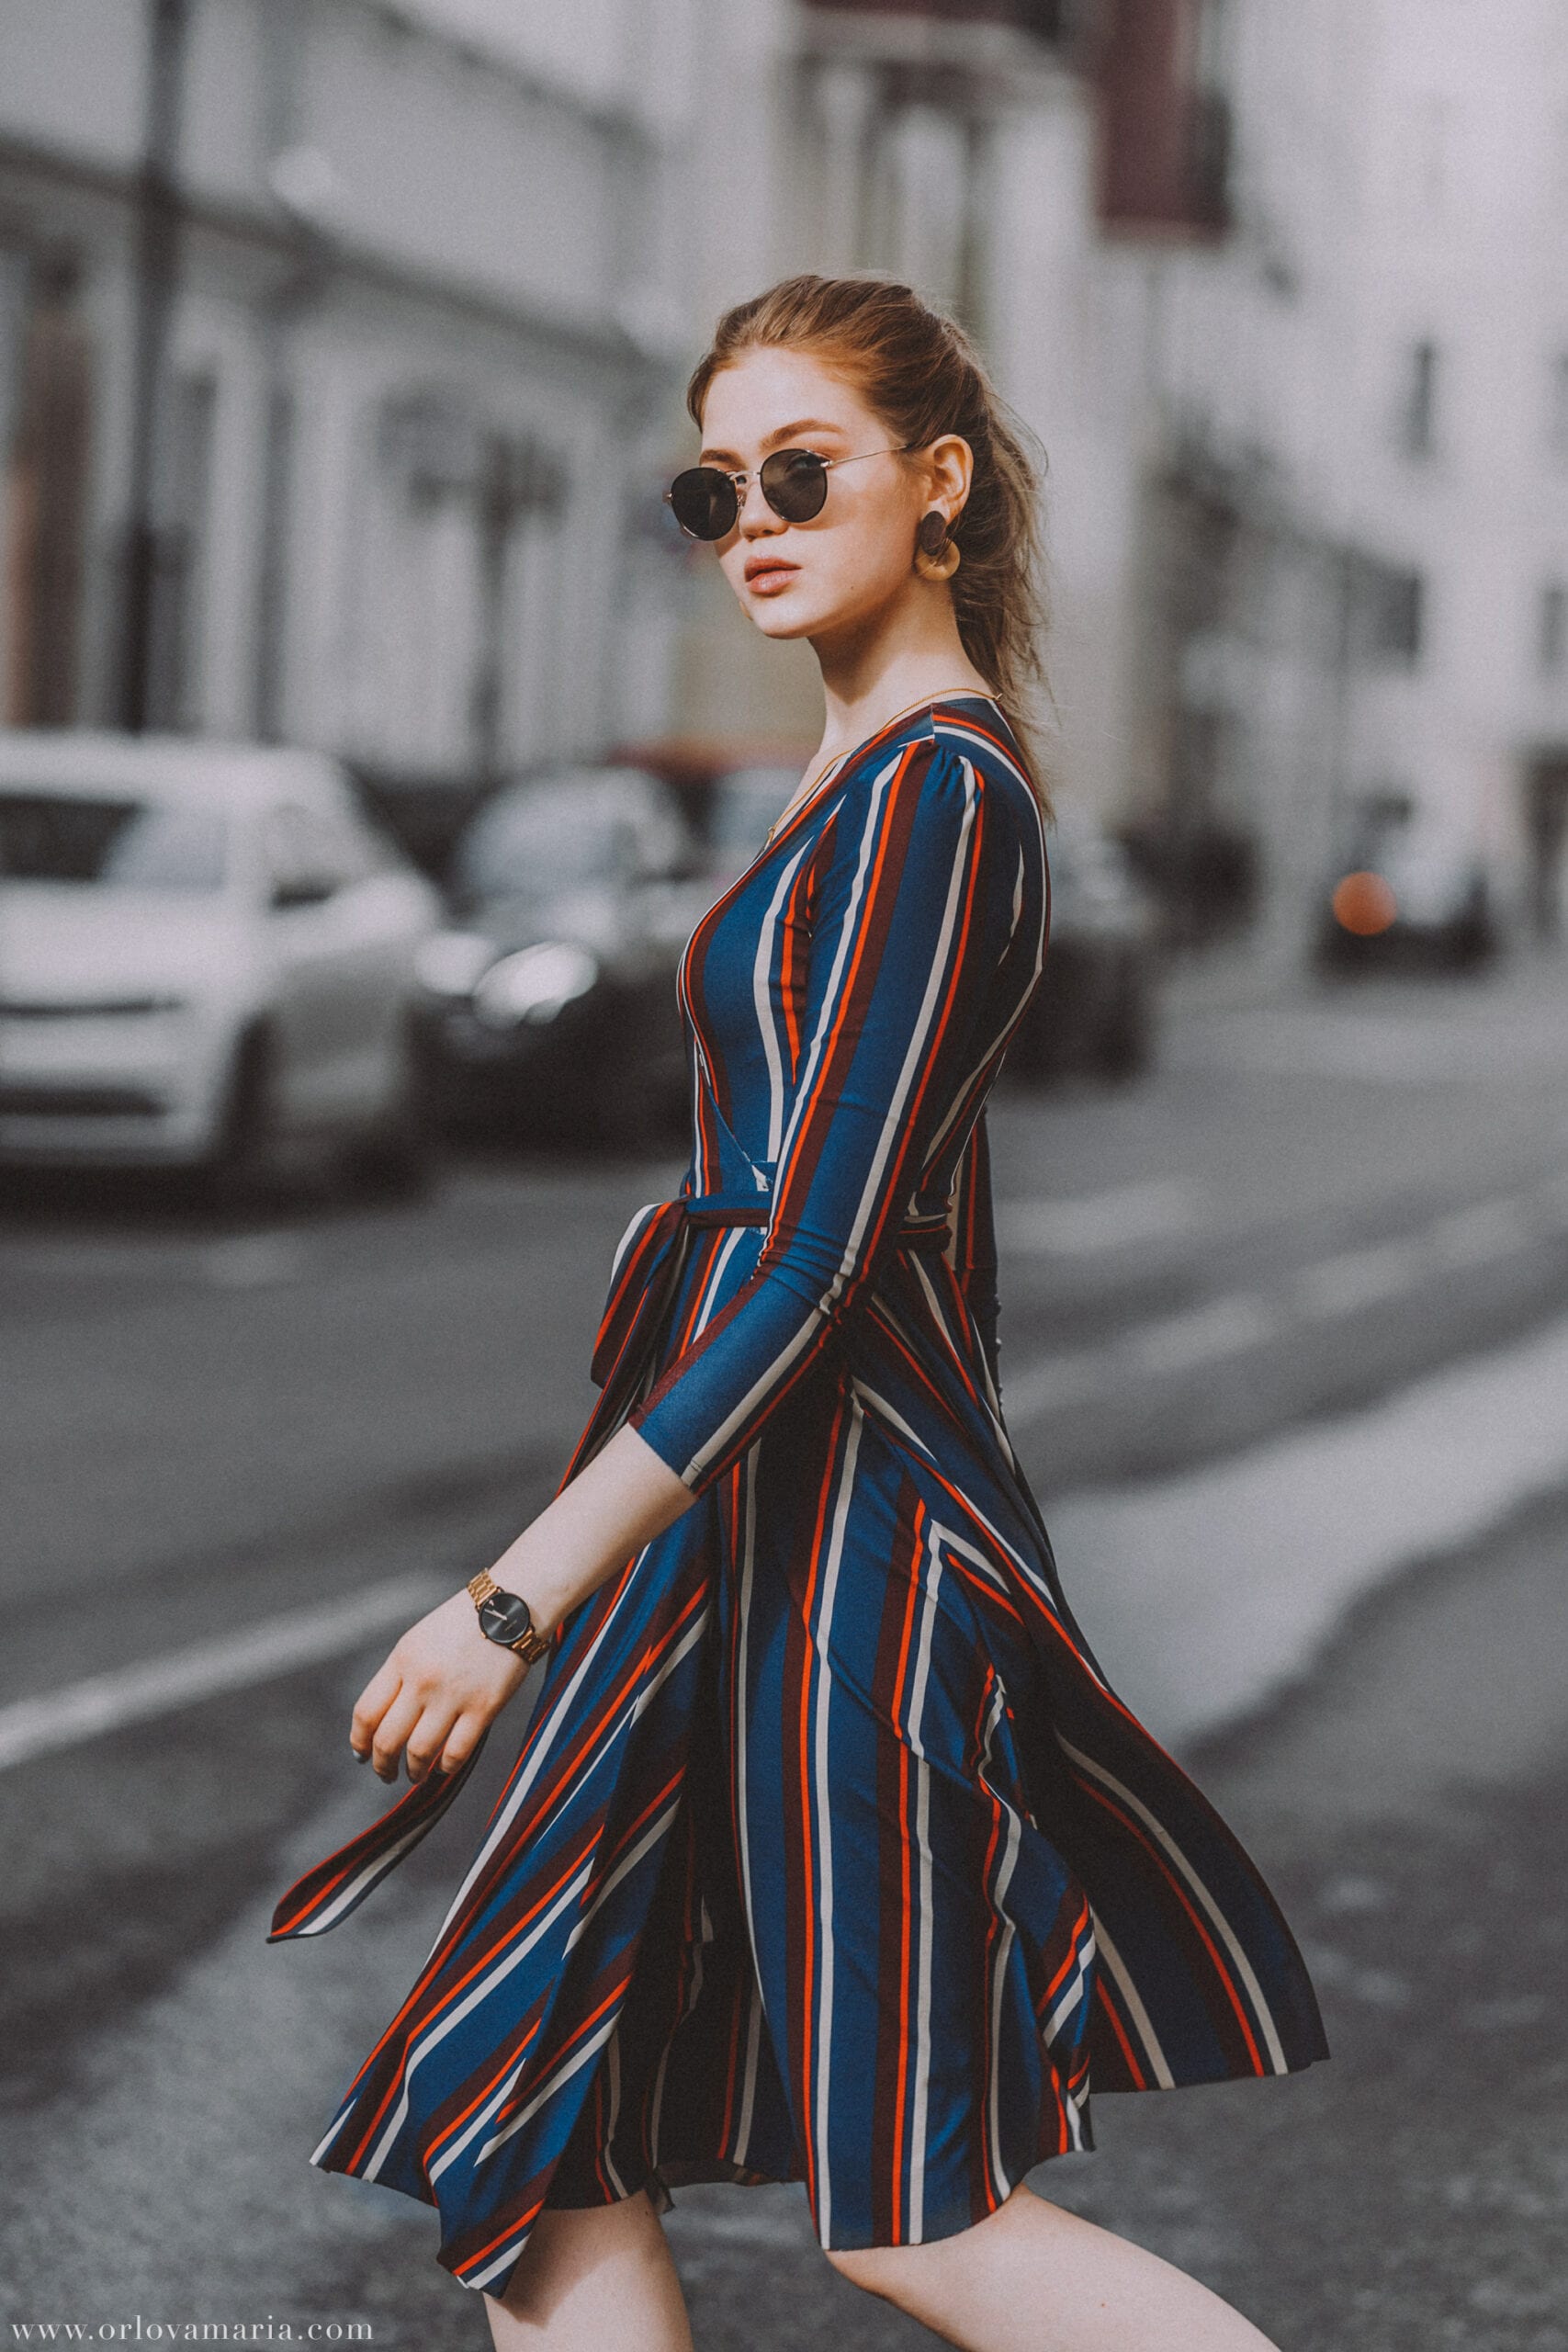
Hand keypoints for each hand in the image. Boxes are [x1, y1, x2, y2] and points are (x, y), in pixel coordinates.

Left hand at [350, 1588, 529, 1784]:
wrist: (512, 1606)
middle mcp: (423, 1679)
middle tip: (386, 1774)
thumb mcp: (420, 1640)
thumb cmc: (464, 1624)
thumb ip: (400, 1676)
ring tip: (416, 1775)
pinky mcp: (484, 1707)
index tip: (362, 1754)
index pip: (366, 1713)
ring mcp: (453, 1695)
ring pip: (419, 1752)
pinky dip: (446, 1767)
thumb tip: (383, 1721)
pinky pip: (456, 1752)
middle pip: (387, 1739)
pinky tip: (444, 1766)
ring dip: (413, 1772)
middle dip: (382, 1765)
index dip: (359, 1742)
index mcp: (402, 1659)